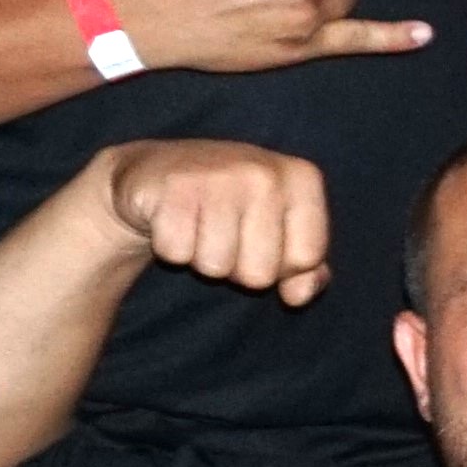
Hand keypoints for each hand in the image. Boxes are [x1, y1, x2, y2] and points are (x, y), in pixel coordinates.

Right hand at [97, 141, 332, 305]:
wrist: (160, 170)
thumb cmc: (230, 206)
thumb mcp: (278, 229)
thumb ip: (305, 267)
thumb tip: (300, 295)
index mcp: (302, 178)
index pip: (306, 258)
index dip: (280, 267)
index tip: (262, 240)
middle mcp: (264, 172)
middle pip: (260, 273)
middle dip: (238, 269)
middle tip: (222, 235)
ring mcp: (218, 175)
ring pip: (215, 267)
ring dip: (202, 258)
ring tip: (198, 226)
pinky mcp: (172, 186)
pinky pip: (176, 253)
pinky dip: (171, 247)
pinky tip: (172, 220)